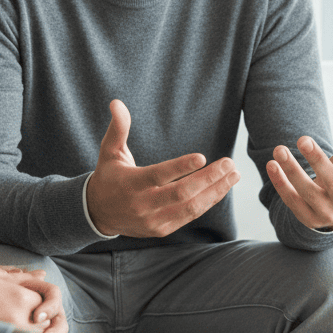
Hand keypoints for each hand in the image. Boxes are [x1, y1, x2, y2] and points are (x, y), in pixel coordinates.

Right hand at [86, 100, 240, 237]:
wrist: (98, 214)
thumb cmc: (109, 176)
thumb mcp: (109, 151)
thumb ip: (118, 128)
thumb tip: (117, 103)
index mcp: (131, 184)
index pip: (159, 176)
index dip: (180, 167)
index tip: (202, 157)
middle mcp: (143, 205)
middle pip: (182, 194)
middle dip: (209, 178)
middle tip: (229, 163)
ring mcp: (154, 221)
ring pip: (191, 207)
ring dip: (216, 191)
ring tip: (234, 174)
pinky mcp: (163, 229)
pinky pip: (190, 215)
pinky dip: (209, 201)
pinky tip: (222, 187)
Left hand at [266, 112, 332, 229]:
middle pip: (332, 182)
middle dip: (316, 160)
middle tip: (303, 138)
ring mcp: (325, 211)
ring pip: (308, 192)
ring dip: (292, 170)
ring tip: (279, 149)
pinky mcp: (306, 217)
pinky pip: (291, 200)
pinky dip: (280, 182)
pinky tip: (272, 164)